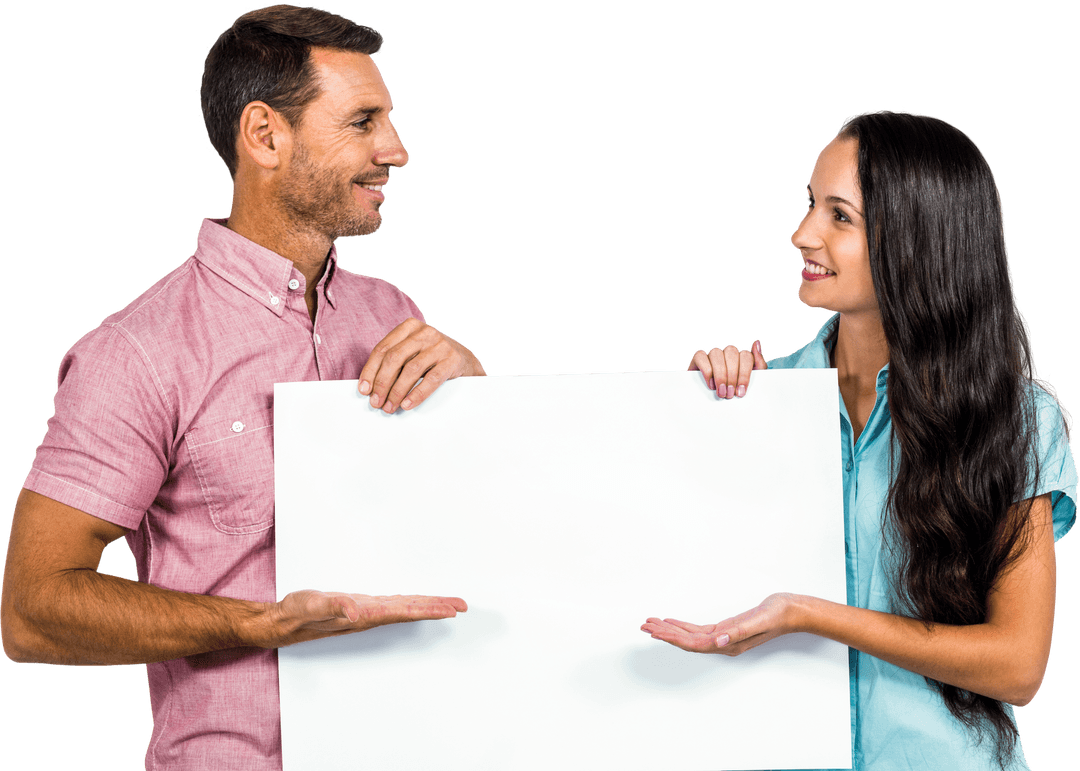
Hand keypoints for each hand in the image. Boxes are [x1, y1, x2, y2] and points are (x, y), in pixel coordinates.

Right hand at [258, 590, 467, 648]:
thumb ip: (334, 606)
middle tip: (463, 605)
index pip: (405, 611)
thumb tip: (356, 611)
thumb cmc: (298, 612)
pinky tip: (417, 603)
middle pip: (411, 611)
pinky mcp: (361, 606)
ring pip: (405, 609)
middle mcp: (370, 615)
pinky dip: (410, 603)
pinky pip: (393, 605)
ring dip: (428, 606)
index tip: (451, 610)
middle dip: (438, 608)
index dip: (429, 610)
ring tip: (449, 605)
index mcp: (365, 614)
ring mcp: (367, 612)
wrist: (284, 621)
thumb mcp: (313, 604)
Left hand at [358, 319, 485, 411]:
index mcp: (409, 327)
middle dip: (382, 383)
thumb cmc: (431, 357)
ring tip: (390, 406)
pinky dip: (417, 394)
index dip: (370, 371)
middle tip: (376, 402)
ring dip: (397, 392)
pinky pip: (432, 379)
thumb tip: (370, 387)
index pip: (383, 349)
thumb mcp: (412, 351)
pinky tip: (407, 404)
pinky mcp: (452, 359)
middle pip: (395, 358)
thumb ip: (394, 361)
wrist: (464, 359)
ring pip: (412, 369)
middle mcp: (425, 332)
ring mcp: (440, 345)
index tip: (364, 389)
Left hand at [641, 593, 800, 654]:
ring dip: (670, 630)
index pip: (694, 643)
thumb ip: (738, 631)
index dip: (673, 638)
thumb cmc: (777, 614)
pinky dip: (683, 626)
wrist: (791, 611)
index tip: (655, 632)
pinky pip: (698, 630)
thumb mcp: (758, 620)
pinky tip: (672, 622)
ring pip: (690, 636)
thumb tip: (717, 641)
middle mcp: (723, 643)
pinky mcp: (726, 629)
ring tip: (651, 624)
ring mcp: (724, 637)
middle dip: (664, 634)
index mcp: (728, 644)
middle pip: (687, 641)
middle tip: (644, 626)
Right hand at [688, 340, 766, 398]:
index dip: (744, 374)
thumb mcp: (751, 382)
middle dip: (732, 375)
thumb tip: (757, 343)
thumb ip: (758, 364)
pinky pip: (700, 356)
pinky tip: (711, 384)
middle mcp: (726, 353)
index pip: (746, 355)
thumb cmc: (735, 392)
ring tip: (721, 391)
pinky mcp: (698, 359)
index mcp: (741, 357)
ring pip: (716, 353)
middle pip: (731, 352)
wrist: (714, 407)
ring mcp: (712, 355)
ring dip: (720, 374)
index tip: (741, 391)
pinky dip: (707, 371)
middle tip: (730, 393)